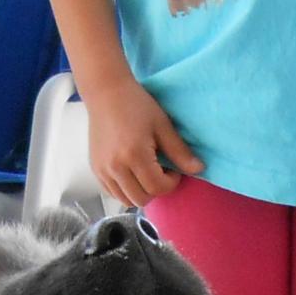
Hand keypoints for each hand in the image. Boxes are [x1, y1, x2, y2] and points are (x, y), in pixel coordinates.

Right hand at [82, 76, 203, 207]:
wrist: (106, 93)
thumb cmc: (137, 105)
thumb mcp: (162, 125)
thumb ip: (180, 151)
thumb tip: (199, 169)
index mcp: (134, 155)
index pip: (157, 188)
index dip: (170, 183)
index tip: (173, 168)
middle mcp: (116, 167)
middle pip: (141, 199)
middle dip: (156, 189)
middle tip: (159, 171)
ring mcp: (103, 170)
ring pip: (126, 200)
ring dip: (140, 192)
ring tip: (145, 172)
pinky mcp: (95, 170)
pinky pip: (113, 193)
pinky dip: (125, 190)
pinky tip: (132, 173)